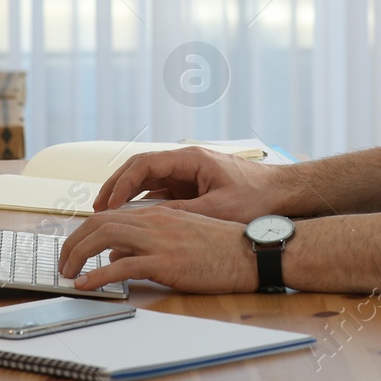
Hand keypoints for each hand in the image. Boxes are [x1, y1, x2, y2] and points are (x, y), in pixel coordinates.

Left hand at [59, 207, 253, 293]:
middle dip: (74, 241)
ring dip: (78, 255)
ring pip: (104, 238)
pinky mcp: (165, 262)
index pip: (111, 214)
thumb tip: (118, 256)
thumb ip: (150, 242)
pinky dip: (97, 276)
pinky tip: (86, 285)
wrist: (251, 252)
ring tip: (67, 272)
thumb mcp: (183, 237)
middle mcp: (155, 222)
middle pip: (99, 222)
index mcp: (159, 214)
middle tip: (63, 262)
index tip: (75, 247)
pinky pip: (121, 266)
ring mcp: (159, 241)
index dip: (86, 230)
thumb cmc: (223, 247)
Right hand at [93, 146, 293, 221]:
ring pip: (149, 179)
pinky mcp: (194, 186)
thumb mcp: (217, 209)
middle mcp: (187, 162)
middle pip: (141, 168)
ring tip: (107, 214)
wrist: (283, 194)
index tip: (107, 204)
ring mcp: (189, 173)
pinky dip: (144, 201)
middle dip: (116, 186)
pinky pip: (161, 190)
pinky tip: (133, 218)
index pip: (145, 164)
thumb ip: (181, 213)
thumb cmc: (256, 198)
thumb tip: (147, 221)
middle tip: (96, 207)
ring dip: (128, 194)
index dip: (121, 184)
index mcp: (192, 159)